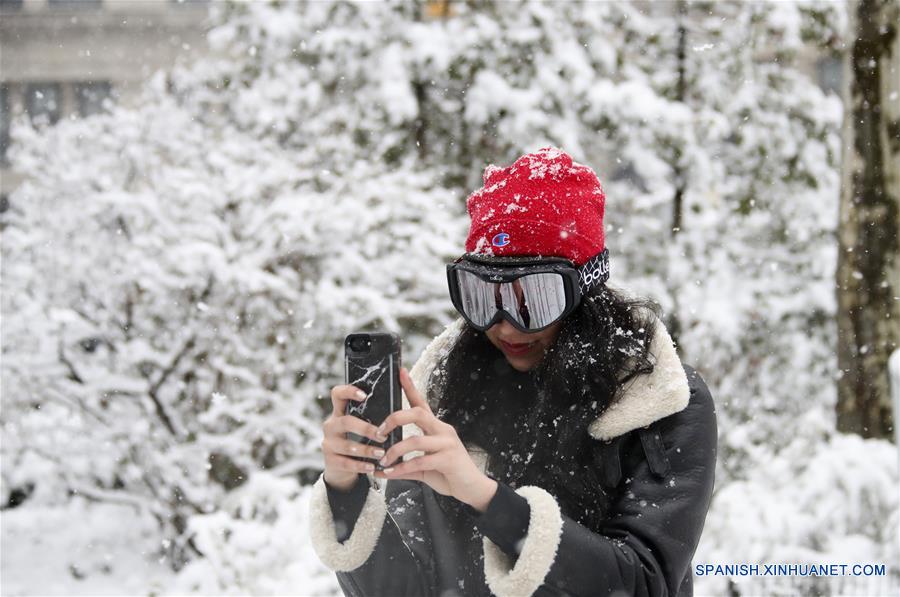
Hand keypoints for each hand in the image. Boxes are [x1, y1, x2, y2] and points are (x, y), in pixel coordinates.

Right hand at [321, 383, 388, 490]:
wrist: (340, 467)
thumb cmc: (356, 440)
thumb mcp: (359, 426)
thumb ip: (370, 416)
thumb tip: (396, 408)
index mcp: (339, 412)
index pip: (337, 394)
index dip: (348, 391)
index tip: (364, 395)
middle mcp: (331, 425)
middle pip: (346, 422)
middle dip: (366, 429)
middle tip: (382, 435)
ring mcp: (329, 443)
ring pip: (348, 446)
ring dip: (367, 450)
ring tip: (381, 453)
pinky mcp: (330, 460)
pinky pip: (346, 463)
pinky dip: (361, 466)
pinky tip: (372, 467)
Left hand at [373, 367, 497, 512]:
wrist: (472, 489)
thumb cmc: (448, 473)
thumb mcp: (424, 466)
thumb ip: (405, 465)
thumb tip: (381, 469)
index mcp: (436, 427)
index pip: (421, 403)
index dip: (410, 387)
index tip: (401, 371)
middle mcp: (443, 430)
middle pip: (417, 413)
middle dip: (395, 419)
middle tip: (378, 432)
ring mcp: (447, 444)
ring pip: (415, 440)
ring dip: (395, 451)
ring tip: (383, 461)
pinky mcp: (449, 459)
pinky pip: (420, 461)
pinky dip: (402, 468)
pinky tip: (391, 473)